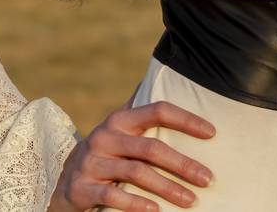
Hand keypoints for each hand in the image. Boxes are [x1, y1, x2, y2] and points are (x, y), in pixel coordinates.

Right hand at [46, 95, 214, 211]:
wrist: (64, 182)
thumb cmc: (106, 153)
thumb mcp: (119, 130)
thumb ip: (140, 109)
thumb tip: (162, 77)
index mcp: (120, 120)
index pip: (156, 111)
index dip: (185, 119)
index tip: (212, 133)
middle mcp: (105, 137)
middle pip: (150, 147)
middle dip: (182, 164)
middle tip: (207, 179)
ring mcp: (92, 162)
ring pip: (135, 172)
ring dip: (167, 187)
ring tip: (191, 200)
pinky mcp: (82, 187)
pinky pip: (112, 196)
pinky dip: (135, 204)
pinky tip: (156, 210)